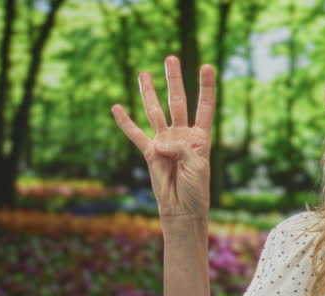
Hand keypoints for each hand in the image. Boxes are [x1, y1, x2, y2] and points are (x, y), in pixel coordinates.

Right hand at [111, 56, 214, 218]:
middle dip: (174, 80)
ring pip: (155, 112)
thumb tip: (159, 143)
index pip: (205, 106)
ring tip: (144, 73)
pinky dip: (125, 122)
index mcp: (201, 137)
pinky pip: (136, 134)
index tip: (207, 66)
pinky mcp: (150, 153)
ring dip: (149, 92)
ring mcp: (165, 142)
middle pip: (178, 102)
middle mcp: (183, 135)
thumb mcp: (197, 166)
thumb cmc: (196, 189)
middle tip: (170, 58)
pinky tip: (116, 107)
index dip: (206, 87)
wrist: (182, 209)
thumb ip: (181, 149)